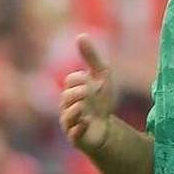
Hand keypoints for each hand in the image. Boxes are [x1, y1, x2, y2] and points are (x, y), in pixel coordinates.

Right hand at [60, 34, 117, 153]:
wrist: (105, 128)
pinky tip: (87, 122)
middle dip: (78, 92)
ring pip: (68, 116)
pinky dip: (79, 128)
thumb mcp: (101, 76)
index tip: (92, 80)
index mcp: (71, 92)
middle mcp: (68, 107)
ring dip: (76, 109)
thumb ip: (91, 57)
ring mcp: (71, 123)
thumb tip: (81, 35)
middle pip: (68, 97)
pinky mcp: (78, 138)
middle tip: (89, 91)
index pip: (71, 81)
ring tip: (84, 105)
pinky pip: (74, 134)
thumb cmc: (100, 101)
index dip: (81, 78)